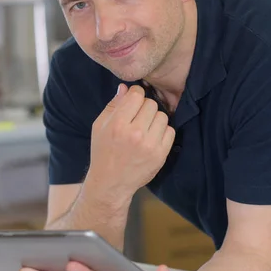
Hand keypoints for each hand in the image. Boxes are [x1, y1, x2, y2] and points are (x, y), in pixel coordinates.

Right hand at [85, 84, 174, 202]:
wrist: (111, 183)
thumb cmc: (103, 152)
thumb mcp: (100, 126)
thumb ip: (113, 105)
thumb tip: (126, 87)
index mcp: (118, 124)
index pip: (137, 95)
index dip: (135, 95)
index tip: (133, 102)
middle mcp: (135, 133)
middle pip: (151, 104)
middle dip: (145, 108)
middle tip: (138, 118)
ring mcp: (150, 145)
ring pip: (163, 116)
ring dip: (155, 119)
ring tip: (145, 128)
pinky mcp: (160, 154)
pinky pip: (170, 131)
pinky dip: (163, 132)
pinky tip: (152, 138)